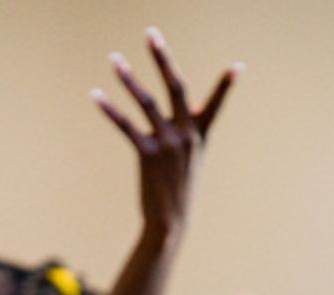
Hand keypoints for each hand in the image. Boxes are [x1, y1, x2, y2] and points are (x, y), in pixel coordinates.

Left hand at [91, 27, 238, 233]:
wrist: (170, 222)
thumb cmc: (179, 188)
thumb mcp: (191, 158)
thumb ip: (188, 130)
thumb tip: (185, 106)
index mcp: (200, 134)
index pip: (216, 104)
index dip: (226, 86)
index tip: (237, 67)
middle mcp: (186, 135)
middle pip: (175, 87)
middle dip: (162, 58)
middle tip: (151, 33)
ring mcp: (168, 144)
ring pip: (146, 102)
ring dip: (128, 78)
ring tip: (114, 59)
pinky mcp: (147, 154)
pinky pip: (126, 126)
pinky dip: (110, 109)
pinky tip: (95, 95)